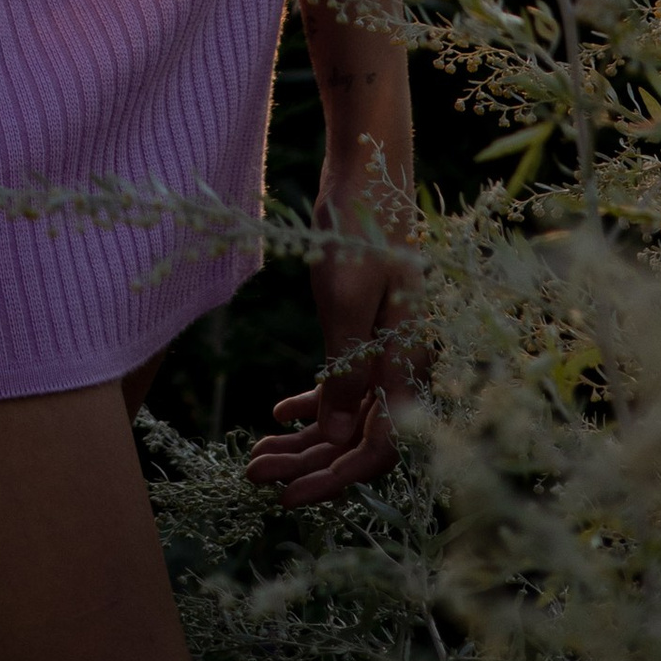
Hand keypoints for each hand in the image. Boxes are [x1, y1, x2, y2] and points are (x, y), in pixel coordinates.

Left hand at [244, 179, 422, 506]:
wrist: (371, 163)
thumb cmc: (360, 225)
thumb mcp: (345, 299)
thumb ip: (347, 370)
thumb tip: (342, 435)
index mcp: (406, 363)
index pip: (379, 448)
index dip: (336, 479)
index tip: (289, 496)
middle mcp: (401, 364)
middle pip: (359, 438)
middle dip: (308, 465)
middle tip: (255, 477)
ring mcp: (385, 346)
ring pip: (348, 414)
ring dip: (305, 439)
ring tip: (256, 454)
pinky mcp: (367, 325)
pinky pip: (344, 382)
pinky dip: (313, 403)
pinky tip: (279, 411)